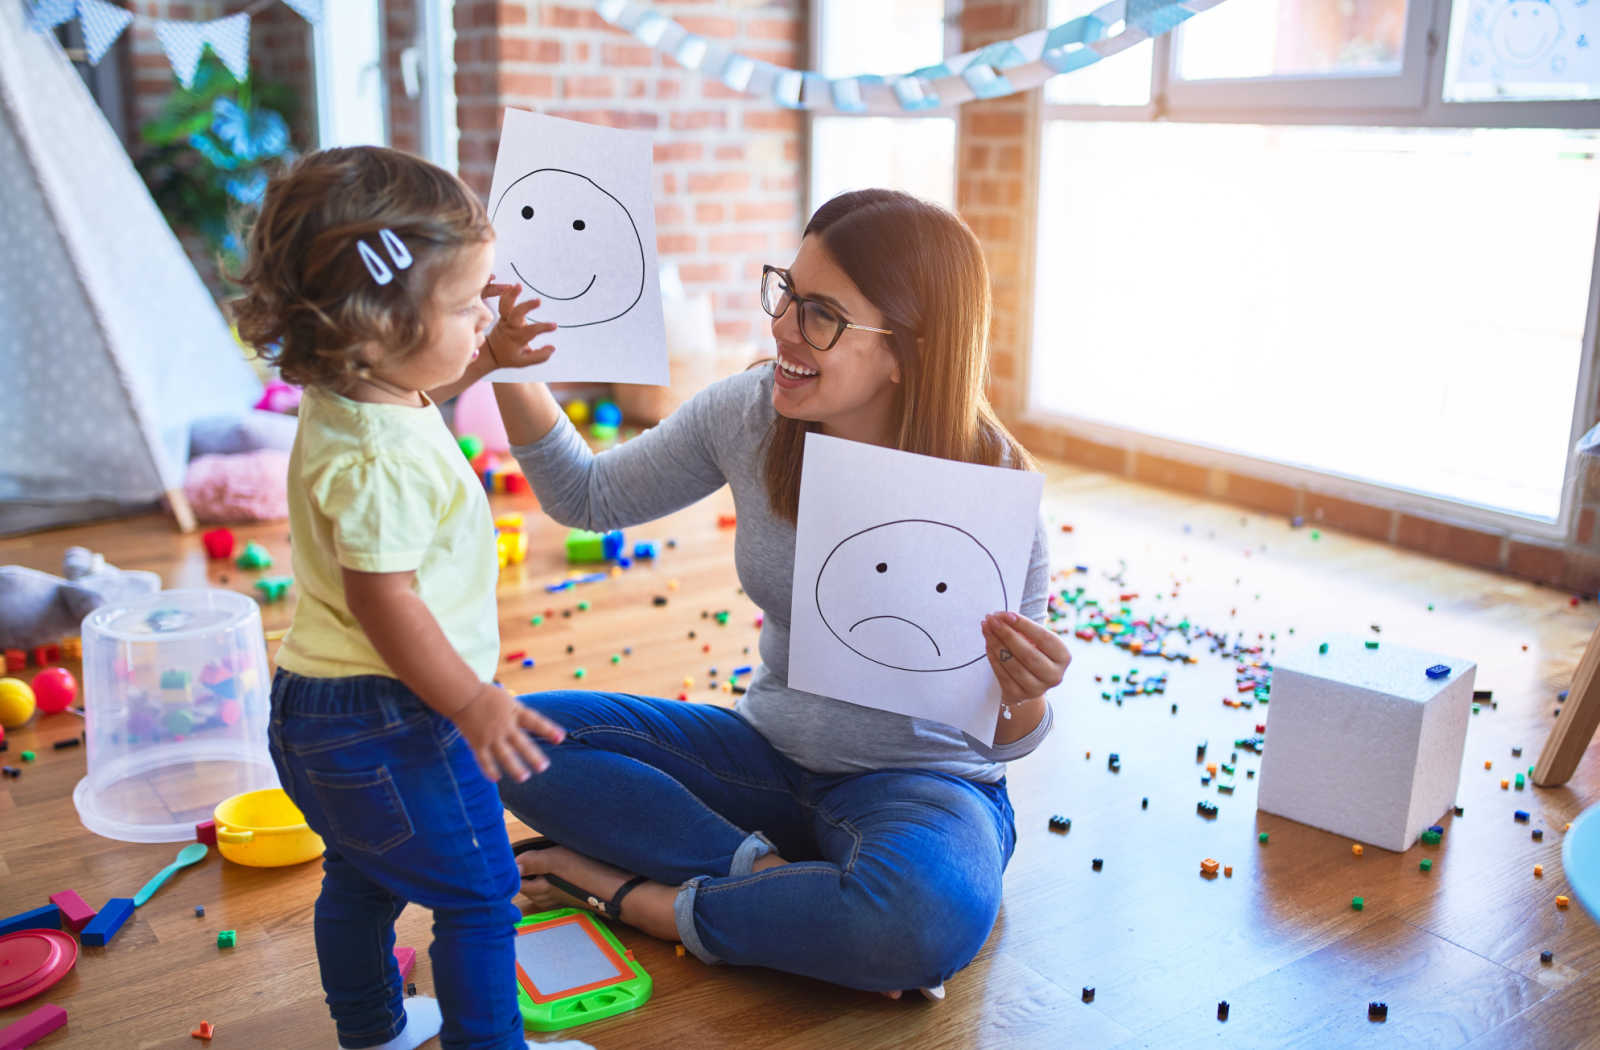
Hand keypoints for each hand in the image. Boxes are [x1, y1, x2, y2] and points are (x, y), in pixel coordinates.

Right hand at [450, 682, 566, 782]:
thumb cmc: (488, 696)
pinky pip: (483, 759)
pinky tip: (496, 778)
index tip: (560, 737)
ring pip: (504, 755)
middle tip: (543, 767)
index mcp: (515, 712)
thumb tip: (534, 724)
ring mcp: (491, 736)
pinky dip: (489, 769)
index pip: (535, 721)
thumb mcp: (509, 700)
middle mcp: (505, 726)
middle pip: (521, 743)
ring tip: (524, 777)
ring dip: (514, 767)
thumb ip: (520, 713)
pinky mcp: (477, 743)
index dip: (548, 730)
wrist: (463, 695)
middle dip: (533, 756)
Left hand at [482, 279, 557, 369]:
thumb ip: (539, 356)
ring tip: (518, 285)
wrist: (491, 352)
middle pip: (516, 314)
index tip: (554, 326)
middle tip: (539, 300)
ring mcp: (504, 319)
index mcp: (516, 338)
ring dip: (512, 295)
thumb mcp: (524, 362)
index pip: (531, 331)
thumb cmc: (510, 356)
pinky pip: (503, 302)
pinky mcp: (503, 314)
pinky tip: (514, 285)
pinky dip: (507, 293)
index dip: (543, 328)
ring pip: (506, 305)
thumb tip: (553, 348)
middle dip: (527, 306)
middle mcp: (509, 327)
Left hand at [981, 611, 1070, 702]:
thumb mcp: (1036, 640)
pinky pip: (1002, 674)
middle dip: (1007, 634)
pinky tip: (987, 643)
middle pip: (1027, 653)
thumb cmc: (1033, 652)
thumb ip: (1024, 629)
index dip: (1025, 625)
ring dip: (996, 643)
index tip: (1007, 614)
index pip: (1044, 638)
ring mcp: (1036, 689)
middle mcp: (1054, 675)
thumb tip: (1001, 617)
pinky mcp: (1018, 695)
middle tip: (992, 619)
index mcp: (1063, 657)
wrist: (1028, 683)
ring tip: (986, 628)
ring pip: (1012, 664)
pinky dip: (992, 656)